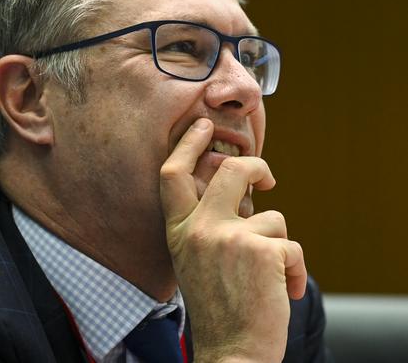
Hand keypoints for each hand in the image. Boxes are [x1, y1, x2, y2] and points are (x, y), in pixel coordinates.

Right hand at [160, 118, 306, 362]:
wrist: (231, 351)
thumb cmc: (217, 306)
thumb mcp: (194, 259)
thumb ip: (207, 224)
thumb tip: (240, 195)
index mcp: (179, 231)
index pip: (172, 175)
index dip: (188, 144)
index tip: (203, 126)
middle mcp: (198, 229)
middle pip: (230, 171)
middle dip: (254, 166)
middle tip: (266, 176)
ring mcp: (229, 237)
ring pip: (272, 217)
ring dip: (279, 245)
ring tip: (269, 275)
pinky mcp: (261, 250)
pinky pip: (292, 246)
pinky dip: (295, 270)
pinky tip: (284, 290)